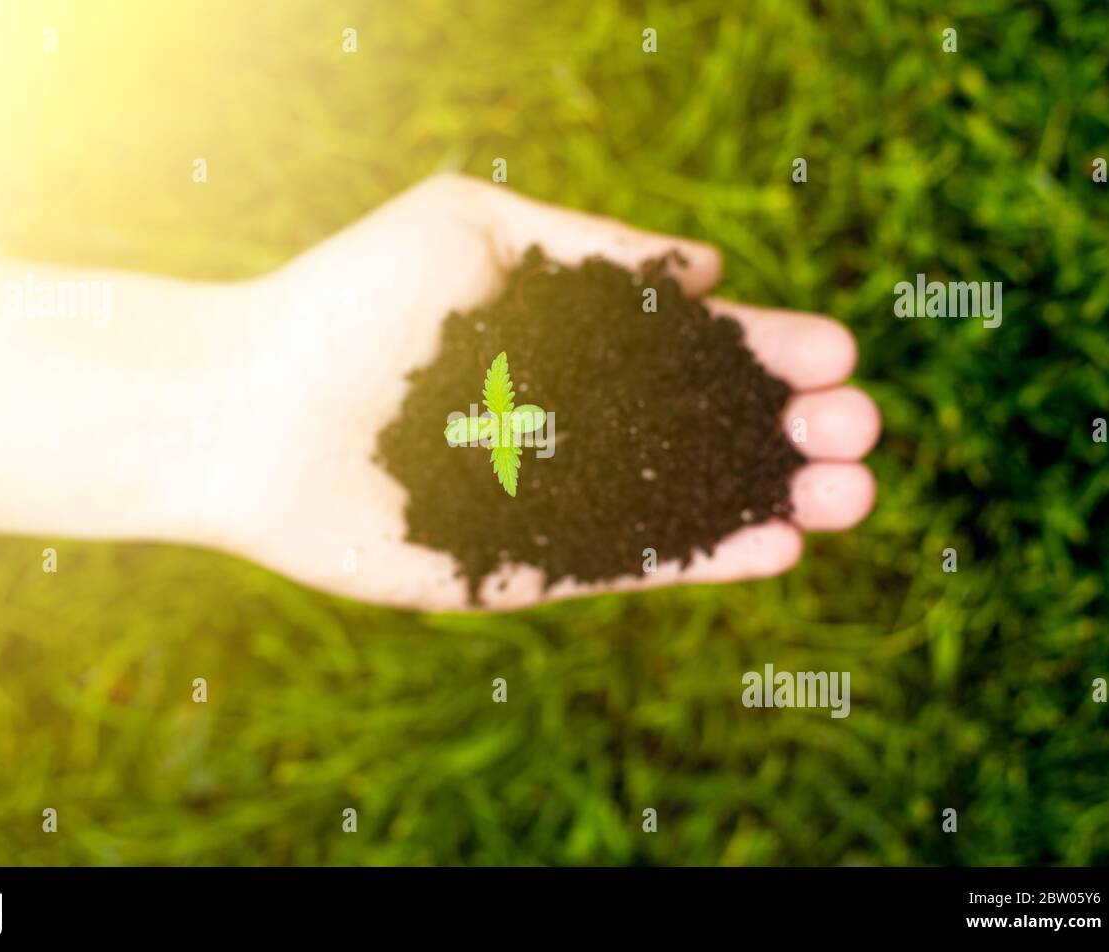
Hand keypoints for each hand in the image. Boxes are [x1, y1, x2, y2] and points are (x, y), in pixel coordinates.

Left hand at [215, 174, 879, 610]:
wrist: (249, 408)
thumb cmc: (350, 301)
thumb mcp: (473, 229)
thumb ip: (591, 250)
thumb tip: (703, 269)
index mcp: (568, 341)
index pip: (691, 351)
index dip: (765, 353)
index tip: (833, 353)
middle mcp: (576, 421)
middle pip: (707, 431)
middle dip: (790, 428)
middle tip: (859, 426)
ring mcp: (561, 497)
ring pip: (691, 503)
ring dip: (777, 498)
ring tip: (853, 489)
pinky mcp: (532, 563)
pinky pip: (638, 564)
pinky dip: (711, 557)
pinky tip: (782, 545)